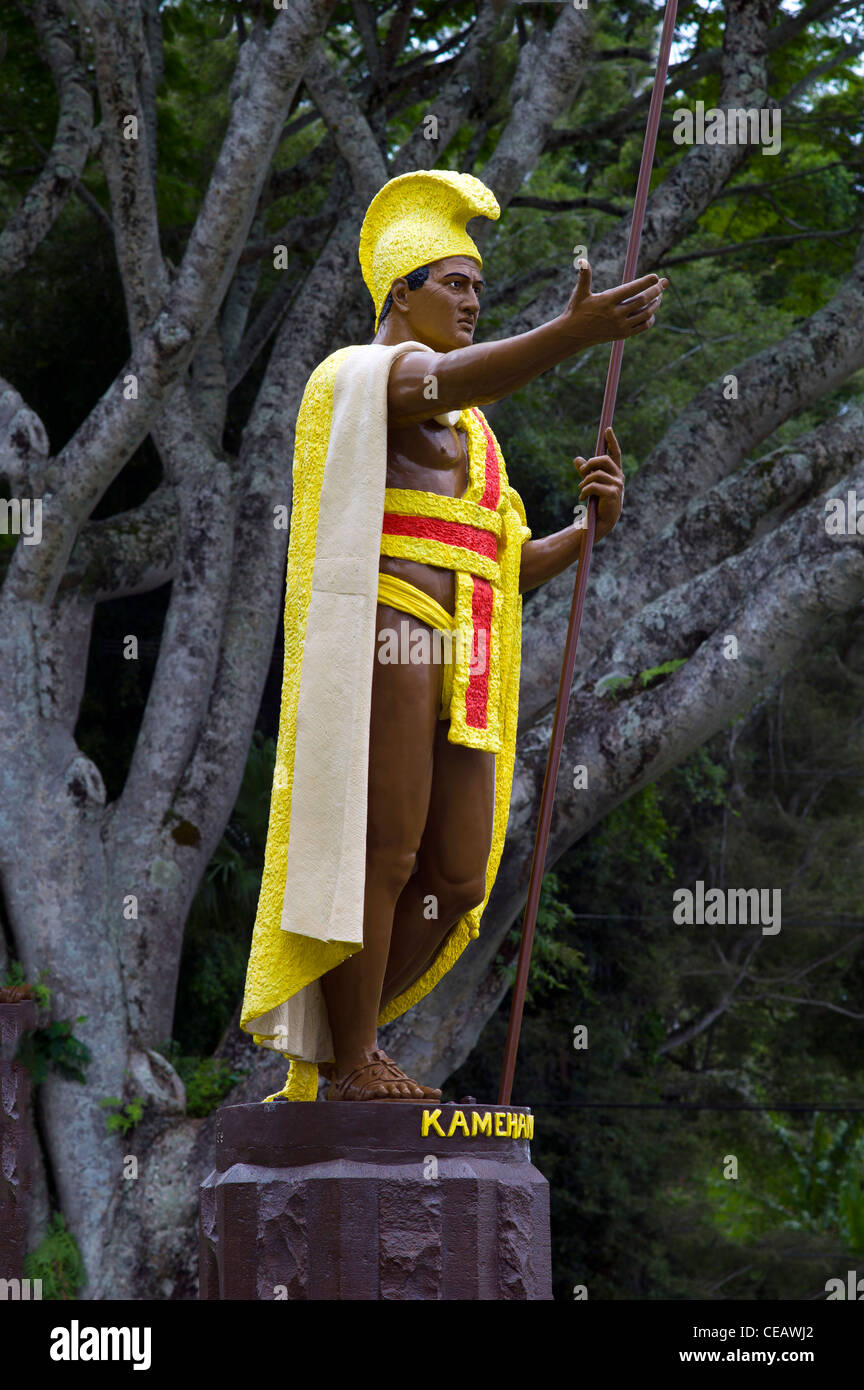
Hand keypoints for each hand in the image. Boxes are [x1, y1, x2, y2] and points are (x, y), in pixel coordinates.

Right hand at [561, 261, 666, 347]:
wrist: (572, 335)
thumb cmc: (576, 310)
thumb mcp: (579, 293)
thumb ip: (584, 276)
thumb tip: (581, 259)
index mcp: (607, 301)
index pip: (631, 290)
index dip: (645, 282)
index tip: (656, 277)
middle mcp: (615, 314)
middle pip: (642, 301)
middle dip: (656, 291)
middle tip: (665, 283)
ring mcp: (620, 326)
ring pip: (645, 314)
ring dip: (655, 304)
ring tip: (659, 296)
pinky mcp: (623, 335)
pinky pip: (642, 326)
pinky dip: (650, 319)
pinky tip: (651, 312)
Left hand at [574, 427, 623, 541]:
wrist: (601, 521)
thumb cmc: (597, 502)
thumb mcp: (590, 484)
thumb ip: (585, 472)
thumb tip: (576, 459)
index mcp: (615, 472)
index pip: (615, 453)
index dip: (612, 441)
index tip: (607, 429)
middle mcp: (619, 477)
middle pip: (603, 460)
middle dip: (590, 463)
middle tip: (582, 470)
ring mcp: (617, 486)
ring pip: (596, 474)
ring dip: (584, 482)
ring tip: (581, 490)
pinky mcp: (612, 494)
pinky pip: (593, 486)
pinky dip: (584, 491)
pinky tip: (582, 498)